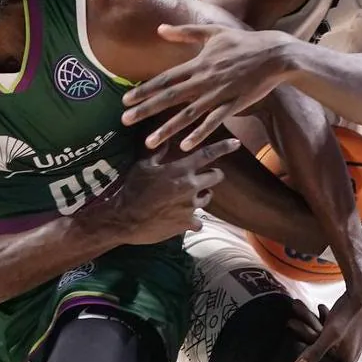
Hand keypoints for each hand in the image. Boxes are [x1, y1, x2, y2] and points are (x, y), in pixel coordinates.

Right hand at [85, 138, 240, 245]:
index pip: (208, 154)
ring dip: (201, 196)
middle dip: (213, 175)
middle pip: (215, 177)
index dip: (224, 147)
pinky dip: (192, 219)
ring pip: (207, 198)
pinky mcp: (188, 223)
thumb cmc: (132, 188)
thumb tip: (164, 138)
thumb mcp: (143, 166)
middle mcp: (191, 187)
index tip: (237, 144)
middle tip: (203, 176)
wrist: (125, 219)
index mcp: (181, 170)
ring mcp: (191, 207)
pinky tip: (182, 219)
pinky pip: (198, 221)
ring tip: (187, 197)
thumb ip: (157, 152)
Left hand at [119, 25, 297, 150]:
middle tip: (124, 121)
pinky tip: (185, 146)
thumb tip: (160, 29)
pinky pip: (213, 122)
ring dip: (167, 129)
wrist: (275, 55)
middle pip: (169, 98)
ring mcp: (218, 94)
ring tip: (148, 142)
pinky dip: (199, 134)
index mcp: (197, 64)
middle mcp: (203, 80)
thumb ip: (186, 32)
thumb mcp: (213, 32)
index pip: (164, 79)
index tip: (126, 100)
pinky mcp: (233, 105)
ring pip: (187, 115)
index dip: (144, 90)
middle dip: (145, 109)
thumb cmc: (243, 42)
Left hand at [292, 273, 361, 361]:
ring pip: (326, 331)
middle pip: (321, 342)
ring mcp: (353, 340)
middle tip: (291, 314)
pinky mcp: (354, 327)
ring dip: (312, 319)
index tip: (290, 324)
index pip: (319, 356)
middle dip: (305, 327)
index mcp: (347, 359)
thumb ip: (315, 352)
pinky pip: (334, 326)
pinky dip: (325, 317)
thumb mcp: (330, 335)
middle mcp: (352, 352)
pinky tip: (320, 307)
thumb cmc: (349, 314)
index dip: (303, 343)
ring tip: (298, 304)